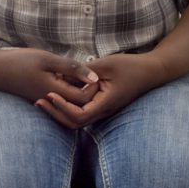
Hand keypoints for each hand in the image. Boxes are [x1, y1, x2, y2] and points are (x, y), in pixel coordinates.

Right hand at [0, 46, 101, 105]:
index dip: (93, 88)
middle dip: (88, 91)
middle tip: (90, 74)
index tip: (94, 72)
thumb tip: (95, 78)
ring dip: (78, 90)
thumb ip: (72, 68)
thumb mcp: (47, 59)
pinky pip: (60, 100)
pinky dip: (67, 90)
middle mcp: (51, 102)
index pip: (84, 99)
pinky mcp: (41, 99)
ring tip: (79, 74)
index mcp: (54, 92)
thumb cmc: (20, 61)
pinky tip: (65, 76)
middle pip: (79, 104)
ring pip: (70, 103)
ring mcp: (45, 102)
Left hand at [37, 52, 170, 129]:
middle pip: (74, 123)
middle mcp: (103, 111)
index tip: (49, 95)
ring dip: (59, 112)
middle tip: (38, 101)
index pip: (78, 116)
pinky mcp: (101, 106)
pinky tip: (57, 95)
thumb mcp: (106, 64)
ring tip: (43, 99)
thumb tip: (65, 76)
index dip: (61, 108)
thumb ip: (85, 71)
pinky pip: (81, 112)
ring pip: (77, 120)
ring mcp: (103, 110)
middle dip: (55, 113)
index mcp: (105, 103)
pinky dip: (67, 107)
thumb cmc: (130, 66)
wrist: (150, 72)